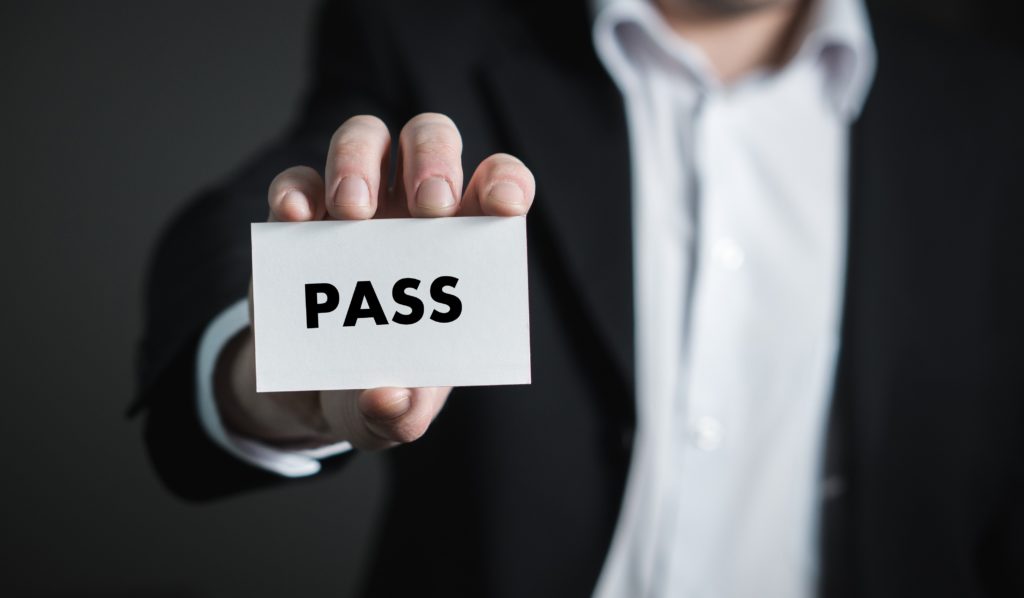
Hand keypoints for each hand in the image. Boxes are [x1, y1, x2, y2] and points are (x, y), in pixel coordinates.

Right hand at [214, 113, 534, 449]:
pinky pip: (297, 181)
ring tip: (354, 213)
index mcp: (462, 245)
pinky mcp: (299, 220)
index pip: (498, 186)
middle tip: (429, 207)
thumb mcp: (394, 414)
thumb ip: (401, 413)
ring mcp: (355, 208)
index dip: (506, 182)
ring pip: (365, 138)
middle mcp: (412, 212)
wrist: (314, 393)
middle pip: (430, 139)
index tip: (504, 207)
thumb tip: (391, 398)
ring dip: (360, 161)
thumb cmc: (379, 389)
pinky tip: (297, 217)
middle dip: (434, 160)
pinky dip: (296, 190)